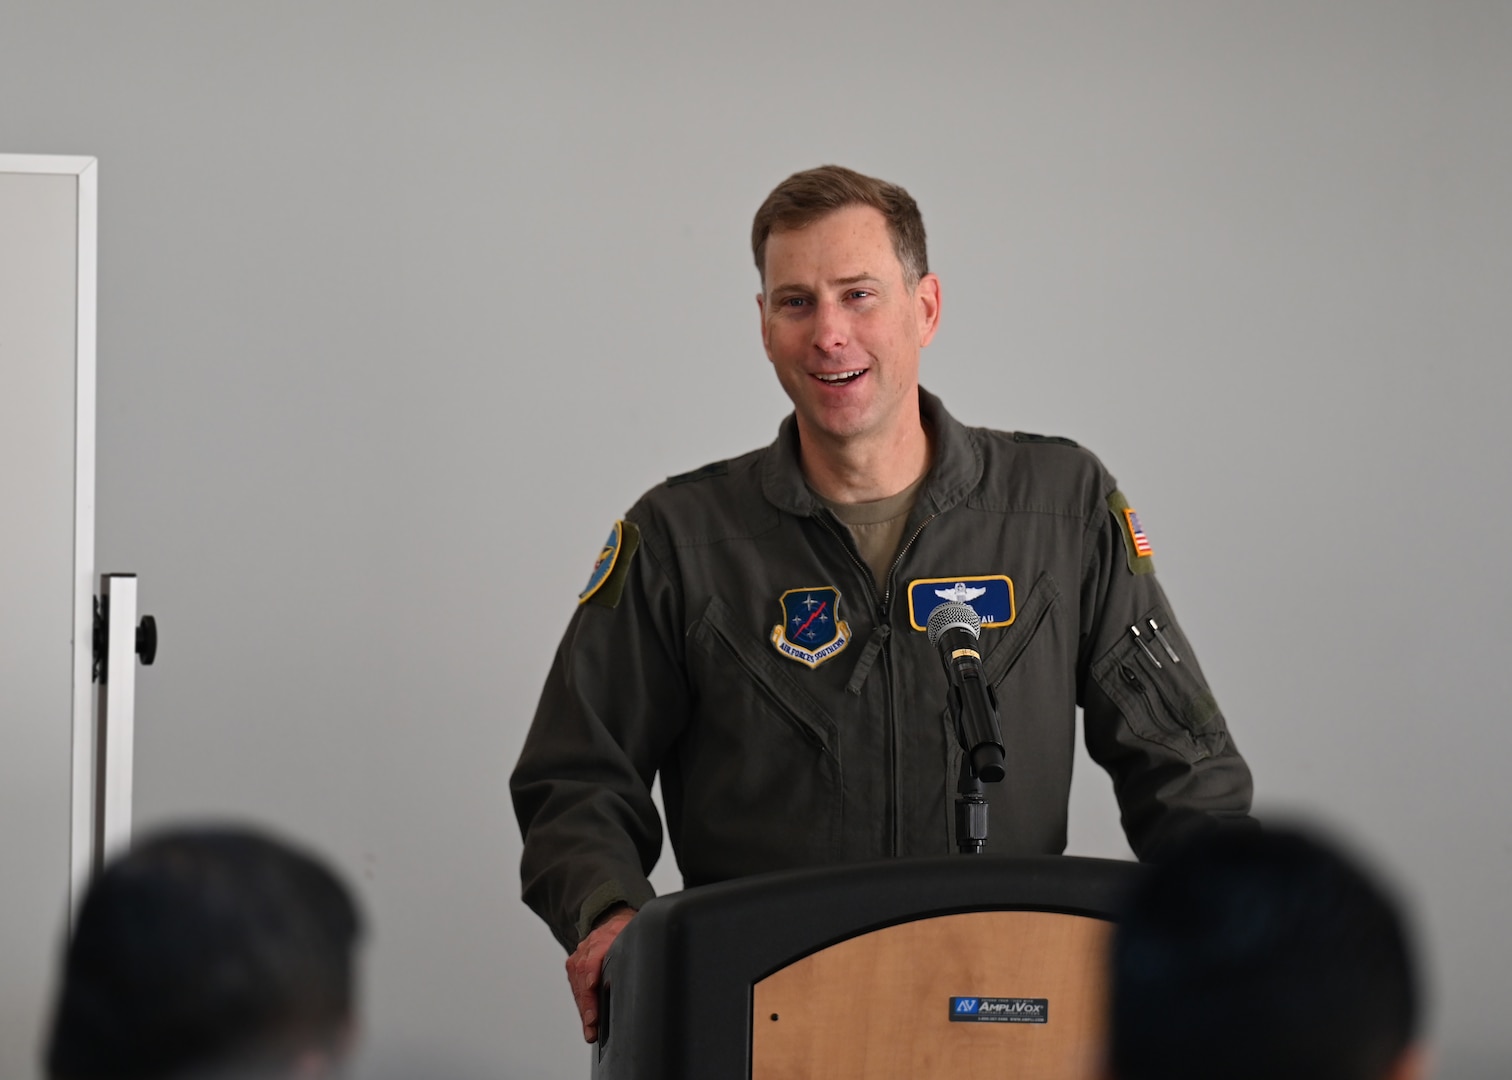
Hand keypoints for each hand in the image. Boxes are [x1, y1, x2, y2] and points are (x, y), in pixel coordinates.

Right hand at [565, 905, 634, 1042]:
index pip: (594, 955)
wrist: (612, 921)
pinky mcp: (574, 966)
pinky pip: (576, 987)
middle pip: (583, 974)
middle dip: (587, 1001)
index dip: (591, 971)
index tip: (593, 985)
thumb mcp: (635, 933)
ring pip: (578, 984)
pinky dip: (582, 1005)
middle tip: (593, 1022)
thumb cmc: (625, 930)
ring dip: (584, 1008)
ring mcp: (579, 956)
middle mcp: (588, 947)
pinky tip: (587, 1021)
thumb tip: (653, 965)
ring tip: (590, 1029)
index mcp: (605, 937)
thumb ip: (640, 947)